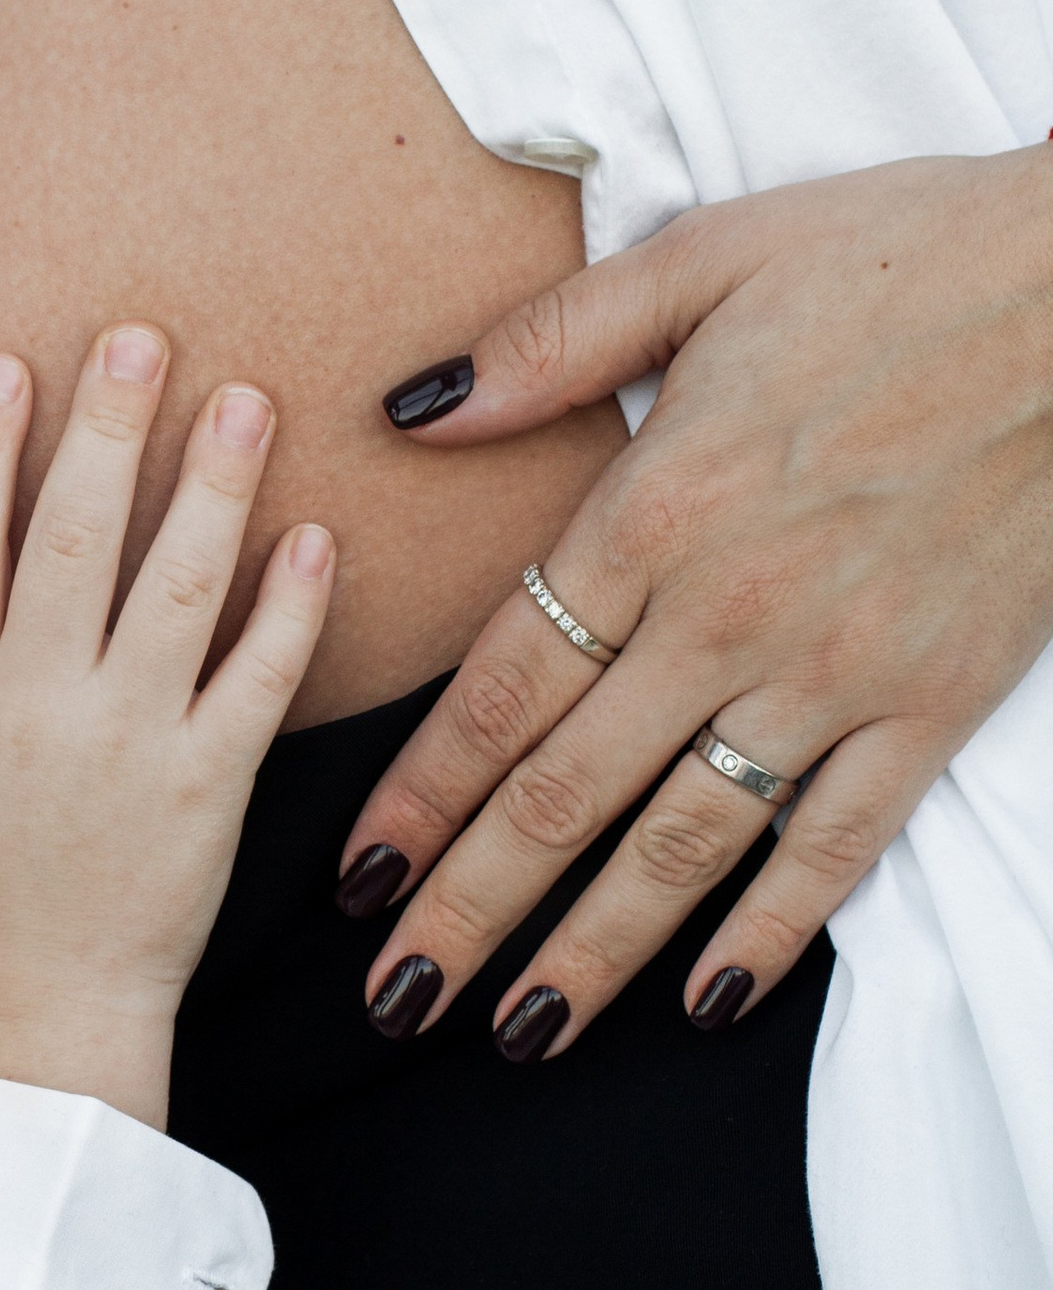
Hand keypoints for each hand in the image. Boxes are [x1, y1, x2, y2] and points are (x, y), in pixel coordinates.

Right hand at [0, 326, 333, 1125]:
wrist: (35, 1021)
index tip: (4, 366)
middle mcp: (38, 710)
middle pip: (73, 542)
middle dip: (107, 431)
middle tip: (140, 337)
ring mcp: (130, 745)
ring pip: (175, 592)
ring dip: (213, 489)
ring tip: (245, 398)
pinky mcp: (209, 787)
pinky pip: (256, 683)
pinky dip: (289, 611)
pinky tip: (315, 535)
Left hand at [338, 147, 1052, 1057]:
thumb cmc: (896, 256)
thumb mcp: (697, 263)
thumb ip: (542, 347)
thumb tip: (406, 410)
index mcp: (651, 511)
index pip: (499, 691)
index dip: (418, 798)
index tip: (353, 876)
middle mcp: (727, 615)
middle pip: (564, 797)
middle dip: (468, 910)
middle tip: (394, 999)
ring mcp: (836, 671)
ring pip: (684, 845)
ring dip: (593, 951)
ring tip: (518, 1033)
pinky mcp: (936, 702)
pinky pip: (837, 842)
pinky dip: (774, 928)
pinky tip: (711, 1000)